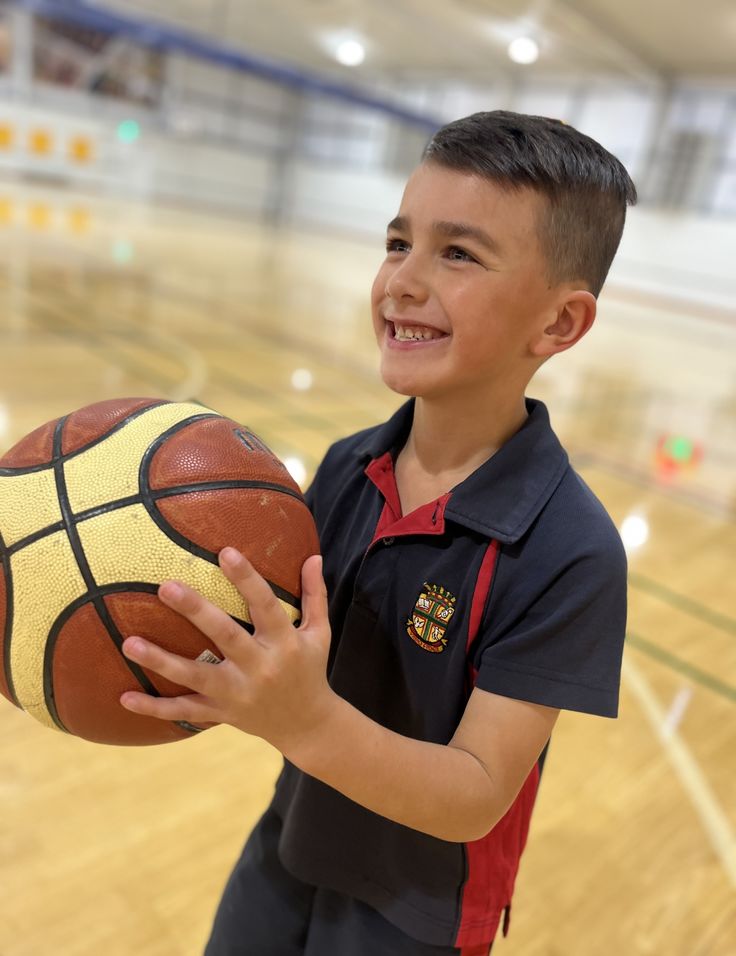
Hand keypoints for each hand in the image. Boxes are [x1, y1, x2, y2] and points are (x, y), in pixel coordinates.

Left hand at [120, 549, 335, 755]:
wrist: (306, 725)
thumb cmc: (310, 669)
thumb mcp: (319, 633)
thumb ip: (315, 595)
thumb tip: (314, 556)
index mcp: (284, 643)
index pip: (265, 605)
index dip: (247, 579)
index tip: (225, 552)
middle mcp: (259, 668)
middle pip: (225, 637)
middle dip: (195, 611)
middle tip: (166, 586)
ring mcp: (237, 694)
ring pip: (196, 677)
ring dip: (161, 661)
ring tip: (129, 642)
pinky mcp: (221, 713)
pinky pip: (184, 711)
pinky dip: (154, 708)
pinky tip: (124, 698)